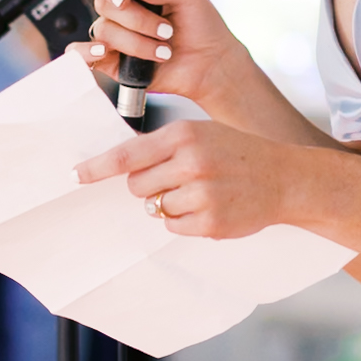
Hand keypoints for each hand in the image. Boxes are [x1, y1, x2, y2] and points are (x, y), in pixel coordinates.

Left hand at [76, 118, 296, 240]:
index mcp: (184, 134)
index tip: (75, 177)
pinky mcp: (210, 222)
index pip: (128, 155)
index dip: (98, 168)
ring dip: (169, 203)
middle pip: (137, 185)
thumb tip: (123, 169)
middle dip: (148, 185)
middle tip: (175, 178)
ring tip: (200, 191)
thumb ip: (165, 146)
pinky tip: (209, 207)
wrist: (285, 178)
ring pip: (155, 208)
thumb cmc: (237, 152)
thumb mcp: (202, 133)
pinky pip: (174, 226)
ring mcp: (202, 194)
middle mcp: (191, 162)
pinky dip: (185, 220)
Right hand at [79, 0, 249, 112]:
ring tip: (163, 50)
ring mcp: (115, 34)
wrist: (210, 65)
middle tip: (167, 30)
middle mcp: (121, 8)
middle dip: (138, 20)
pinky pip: (83, 54)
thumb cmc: (202, 25)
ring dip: (137, 43)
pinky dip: (87, 52)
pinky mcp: (111, 60)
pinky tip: (107, 53)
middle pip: (104, 4)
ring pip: (104, 31)